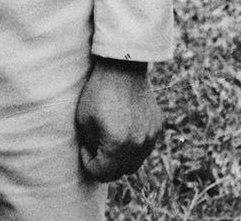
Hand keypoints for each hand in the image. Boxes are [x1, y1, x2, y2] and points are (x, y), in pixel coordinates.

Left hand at [75, 57, 161, 181]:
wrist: (122, 66)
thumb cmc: (98, 92)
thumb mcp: (84, 121)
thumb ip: (91, 147)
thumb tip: (97, 158)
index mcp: (117, 145)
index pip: (102, 173)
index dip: (89, 163)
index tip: (84, 147)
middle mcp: (138, 146)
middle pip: (121, 171)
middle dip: (106, 165)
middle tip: (95, 146)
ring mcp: (151, 137)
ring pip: (135, 162)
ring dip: (121, 158)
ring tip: (108, 138)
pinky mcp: (157, 127)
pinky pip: (145, 146)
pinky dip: (133, 145)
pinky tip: (123, 128)